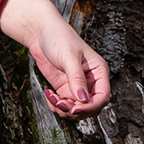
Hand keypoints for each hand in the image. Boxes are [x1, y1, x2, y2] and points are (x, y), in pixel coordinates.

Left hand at [0, 0, 110, 118]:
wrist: (40, 33)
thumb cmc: (59, 38)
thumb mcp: (69, 58)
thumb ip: (76, 79)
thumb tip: (83, 100)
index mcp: (99, 72)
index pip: (102, 97)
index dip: (90, 107)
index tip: (75, 109)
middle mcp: (91, 81)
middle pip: (91, 107)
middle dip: (75, 110)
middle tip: (60, 104)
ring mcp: (77, 86)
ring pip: (77, 109)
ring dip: (64, 109)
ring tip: (52, 99)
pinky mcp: (64, 88)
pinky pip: (65, 105)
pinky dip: (56, 105)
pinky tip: (48, 95)